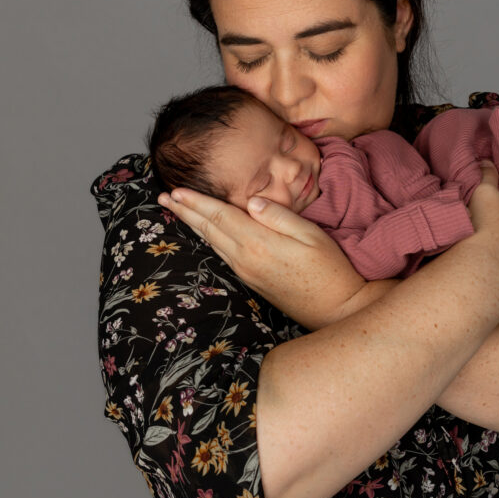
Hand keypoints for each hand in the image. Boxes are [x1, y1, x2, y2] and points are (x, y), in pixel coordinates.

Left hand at [158, 189, 365, 329]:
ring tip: (176, 211)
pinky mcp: (251, 280)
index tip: (176, 190)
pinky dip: (208, 239)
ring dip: (192, 225)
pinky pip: (222, 254)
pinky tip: (204, 233)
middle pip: (208, 230)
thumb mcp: (312, 235)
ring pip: (212, 243)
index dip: (197, 202)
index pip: (220, 216)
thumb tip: (253, 201)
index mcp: (259, 243)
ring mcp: (246, 272)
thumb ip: (280, 216)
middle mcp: (246, 259)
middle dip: (185, 212)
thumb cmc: (330, 269)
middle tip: (163, 196)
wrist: (335, 308)